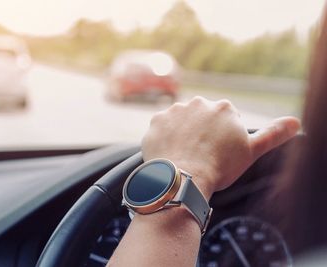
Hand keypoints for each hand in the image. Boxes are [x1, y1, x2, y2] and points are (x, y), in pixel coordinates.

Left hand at [142, 97, 299, 199]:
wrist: (184, 178)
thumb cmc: (220, 167)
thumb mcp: (251, 151)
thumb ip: (273, 134)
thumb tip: (295, 122)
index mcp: (223, 108)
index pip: (224, 120)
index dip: (221, 138)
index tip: (218, 153)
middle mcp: (197, 103)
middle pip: (201, 118)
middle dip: (201, 133)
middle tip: (201, 155)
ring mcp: (174, 111)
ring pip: (181, 122)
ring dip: (182, 134)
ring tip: (185, 155)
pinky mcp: (155, 121)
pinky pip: (161, 129)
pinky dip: (165, 139)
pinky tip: (170, 153)